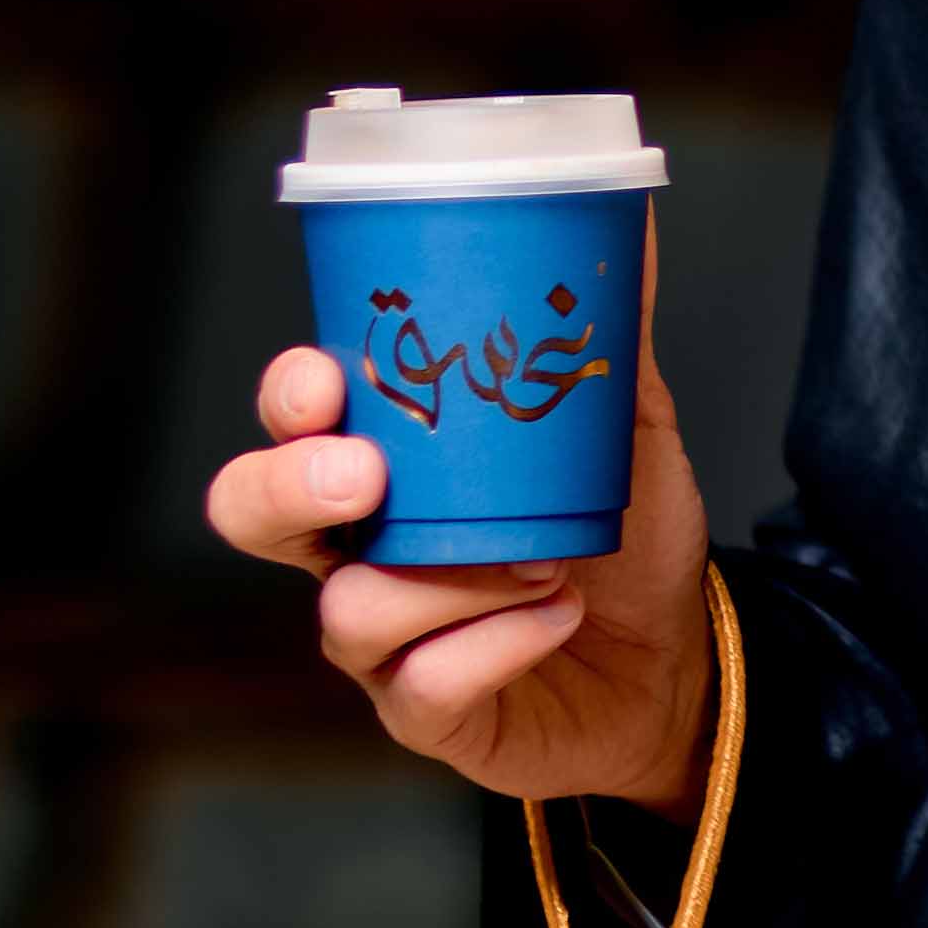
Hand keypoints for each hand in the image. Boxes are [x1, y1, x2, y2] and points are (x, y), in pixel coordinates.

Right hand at [202, 201, 716, 817]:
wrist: (676, 660)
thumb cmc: (622, 533)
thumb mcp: (623, 424)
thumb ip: (604, 332)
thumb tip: (628, 213)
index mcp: (385, 460)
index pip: (292, 418)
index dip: (286, 398)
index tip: (324, 380)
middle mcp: (356, 547)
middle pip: (250, 514)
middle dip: (287, 489)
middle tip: (365, 476)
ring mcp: (381, 639)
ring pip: (347, 611)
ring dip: (449, 579)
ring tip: (544, 558)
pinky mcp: (424, 714)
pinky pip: (423, 687)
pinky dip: (496, 645)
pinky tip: (554, 614)